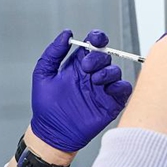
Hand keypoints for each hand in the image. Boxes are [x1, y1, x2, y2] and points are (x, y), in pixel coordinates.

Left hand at [31, 29, 132, 151]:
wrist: (53, 132)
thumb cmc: (46, 107)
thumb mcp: (43, 74)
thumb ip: (54, 52)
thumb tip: (66, 34)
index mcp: (77, 66)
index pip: (92, 45)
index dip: (97, 38)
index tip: (96, 39)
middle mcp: (91, 75)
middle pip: (105, 56)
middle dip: (99, 57)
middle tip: (87, 66)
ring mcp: (101, 89)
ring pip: (115, 71)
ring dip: (107, 72)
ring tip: (95, 80)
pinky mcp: (110, 103)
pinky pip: (123, 89)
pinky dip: (120, 86)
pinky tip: (108, 89)